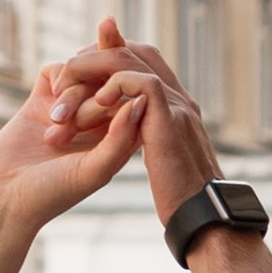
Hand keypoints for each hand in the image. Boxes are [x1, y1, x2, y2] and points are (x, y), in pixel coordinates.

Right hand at [0, 48, 151, 232]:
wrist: (1, 197)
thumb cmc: (52, 193)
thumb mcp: (94, 170)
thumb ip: (121, 137)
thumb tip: (143, 99)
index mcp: (118, 142)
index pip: (136, 101)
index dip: (127, 93)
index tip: (112, 99)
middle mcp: (98, 124)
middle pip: (110, 84)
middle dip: (93, 100)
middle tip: (73, 126)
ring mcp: (70, 109)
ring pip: (85, 75)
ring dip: (72, 96)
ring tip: (54, 131)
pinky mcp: (43, 99)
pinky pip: (59, 70)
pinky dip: (58, 80)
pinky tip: (49, 108)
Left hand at [48, 24, 220, 226]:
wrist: (202, 220)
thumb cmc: (182, 202)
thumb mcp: (165, 162)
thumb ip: (151, 140)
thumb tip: (133, 135)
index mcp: (176, 108)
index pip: (144, 61)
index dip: (113, 55)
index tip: (84, 67)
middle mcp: (180, 100)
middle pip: (137, 51)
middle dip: (99, 51)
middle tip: (70, 68)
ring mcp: (178, 106)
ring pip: (132, 59)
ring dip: (94, 67)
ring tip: (68, 86)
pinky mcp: (172, 119)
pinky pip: (141, 82)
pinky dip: (114, 85)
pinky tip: (96, 102)